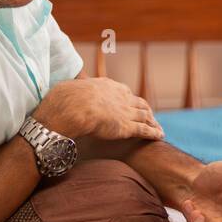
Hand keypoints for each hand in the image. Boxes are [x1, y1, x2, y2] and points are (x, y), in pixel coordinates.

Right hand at [34, 77, 163, 142]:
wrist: (72, 108)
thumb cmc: (64, 100)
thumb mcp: (66, 90)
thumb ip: (70, 93)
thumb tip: (61, 94)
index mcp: (105, 85)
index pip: (122, 91)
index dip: (127, 98)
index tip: (129, 102)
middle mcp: (120, 96)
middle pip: (137, 102)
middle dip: (145, 109)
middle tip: (149, 115)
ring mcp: (125, 111)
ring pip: (145, 116)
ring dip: (153, 121)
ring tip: (158, 127)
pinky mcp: (127, 127)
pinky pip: (145, 129)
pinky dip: (154, 132)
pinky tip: (160, 136)